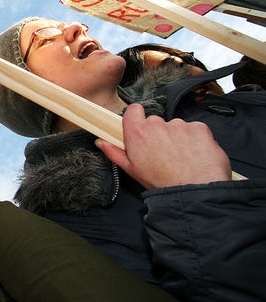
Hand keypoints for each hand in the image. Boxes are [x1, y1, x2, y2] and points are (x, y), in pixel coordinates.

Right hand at [95, 104, 231, 188]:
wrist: (192, 191)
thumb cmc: (161, 182)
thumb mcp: (132, 170)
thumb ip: (114, 152)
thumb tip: (101, 142)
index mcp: (137, 132)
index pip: (134, 110)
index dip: (138, 117)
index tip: (141, 127)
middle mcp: (157, 124)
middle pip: (156, 122)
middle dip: (159, 133)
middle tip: (164, 153)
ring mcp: (179, 125)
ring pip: (177, 127)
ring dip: (178, 138)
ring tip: (182, 158)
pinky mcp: (199, 128)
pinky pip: (195, 130)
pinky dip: (196, 140)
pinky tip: (195, 155)